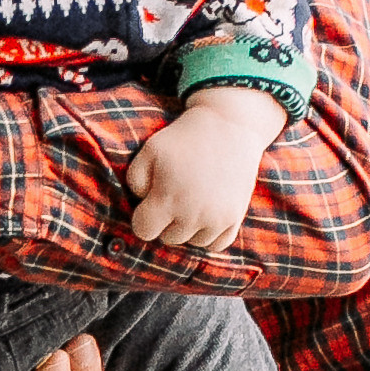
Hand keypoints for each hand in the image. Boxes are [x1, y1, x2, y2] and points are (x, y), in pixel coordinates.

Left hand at [125, 87, 285, 249]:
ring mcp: (217, 218)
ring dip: (188, 229)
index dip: (143, 217)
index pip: (144, 231)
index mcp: (167, 200)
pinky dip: (209, 235)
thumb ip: (134, 180)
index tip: (150, 201)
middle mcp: (193, 215)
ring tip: (190, 202)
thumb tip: (141, 204)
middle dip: (166, 222)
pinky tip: (205, 215)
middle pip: (169, 238)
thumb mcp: (149, 150)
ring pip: (193, 243)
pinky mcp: (235, 217)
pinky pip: (217, 245)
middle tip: (174, 195)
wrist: (229, 125)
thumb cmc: (184, 138)